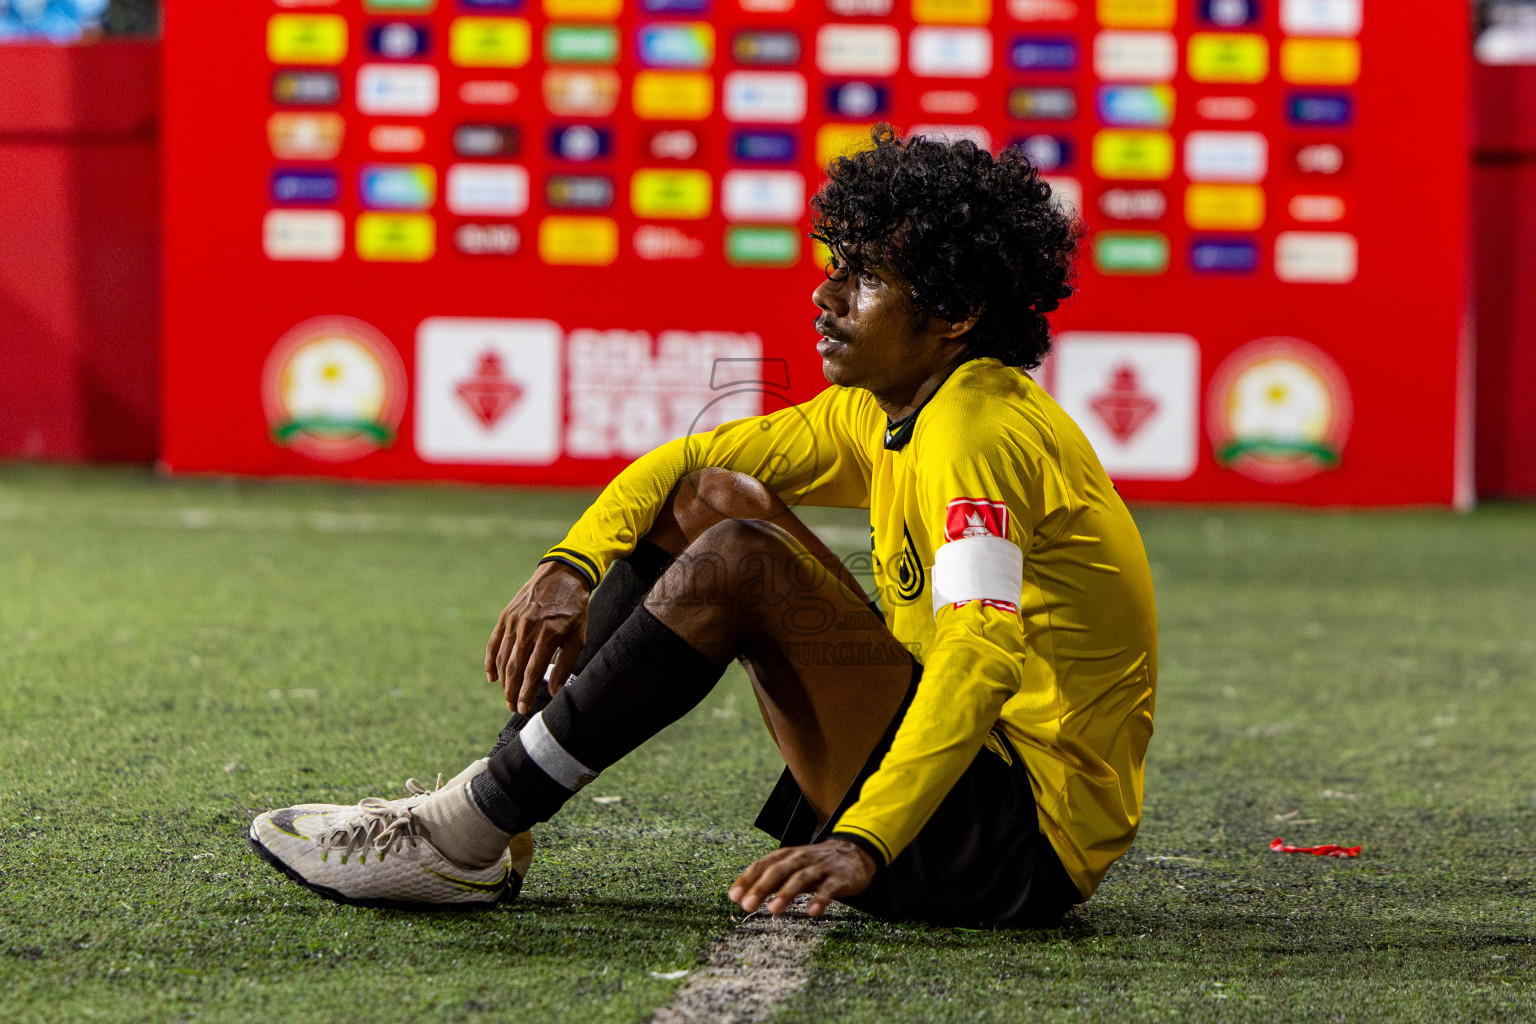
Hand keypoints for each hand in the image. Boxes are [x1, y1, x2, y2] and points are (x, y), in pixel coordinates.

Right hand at [485, 561, 591, 713]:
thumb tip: (553, 691)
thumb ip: (566, 665)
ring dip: (503, 680)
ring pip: (503, 658)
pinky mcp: (506, 615)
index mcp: (548, 635)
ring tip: (507, 695)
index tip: (524, 708)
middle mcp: (528, 628)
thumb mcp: (578, 636)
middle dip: (512, 692)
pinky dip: (491, 661)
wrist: (563, 574)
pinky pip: (494, 642)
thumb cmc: (574, 607)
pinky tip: (492, 676)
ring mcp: (514, 621)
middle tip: (513, 707)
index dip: (526, 693)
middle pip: (514, 668)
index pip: (532, 672)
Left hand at [728, 839, 875, 917]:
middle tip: (747, 905)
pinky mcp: (840, 877)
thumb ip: (770, 881)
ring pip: (801, 877)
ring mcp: (822, 866)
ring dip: (786, 892)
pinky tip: (812, 912)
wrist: (856, 854)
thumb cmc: (816, 865)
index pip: (763, 864)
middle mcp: (802, 857)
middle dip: (761, 886)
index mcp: (788, 855)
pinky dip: (820, 899)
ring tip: (773, 910)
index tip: (734, 896)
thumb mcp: (792, 869)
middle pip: (779, 869)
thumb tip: (741, 897)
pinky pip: (829, 888)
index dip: (748, 879)